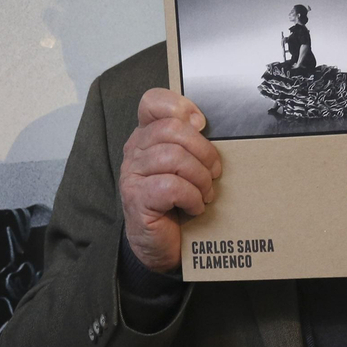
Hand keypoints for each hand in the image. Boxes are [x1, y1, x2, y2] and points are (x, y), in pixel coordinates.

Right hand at [118, 88, 221, 272]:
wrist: (160, 245)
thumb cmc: (177, 203)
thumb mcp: (186, 166)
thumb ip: (190, 142)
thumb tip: (200, 123)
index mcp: (146, 136)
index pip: (152, 102)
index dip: (180, 106)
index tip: (201, 125)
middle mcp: (135, 150)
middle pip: (172, 129)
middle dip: (204, 151)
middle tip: (214, 173)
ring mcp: (132, 174)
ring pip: (174, 157)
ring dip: (200, 178)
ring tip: (205, 193)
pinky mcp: (137, 198)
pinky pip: (171, 186)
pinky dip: (191, 197)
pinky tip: (194, 207)